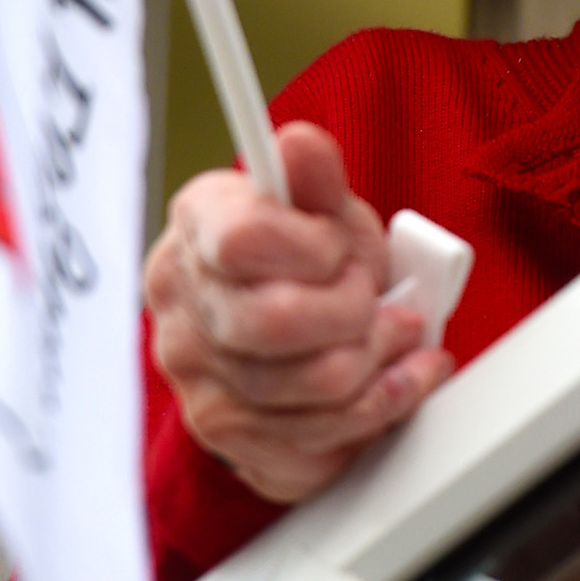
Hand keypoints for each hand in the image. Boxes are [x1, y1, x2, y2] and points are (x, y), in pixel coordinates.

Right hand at [143, 122, 454, 502]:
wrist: (281, 322)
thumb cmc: (304, 255)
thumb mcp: (318, 205)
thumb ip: (315, 177)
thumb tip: (301, 143)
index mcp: (198, 226)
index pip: (243, 239)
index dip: (313, 247)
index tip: (339, 245)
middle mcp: (182, 302)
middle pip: (276, 323)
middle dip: (355, 310)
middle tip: (376, 296)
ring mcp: (197, 375)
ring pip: (313, 388)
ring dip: (380, 359)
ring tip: (397, 333)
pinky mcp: (227, 433)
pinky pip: (321, 437)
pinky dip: (380, 406)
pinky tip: (397, 377)